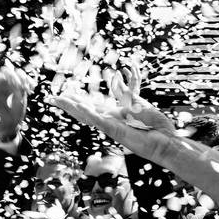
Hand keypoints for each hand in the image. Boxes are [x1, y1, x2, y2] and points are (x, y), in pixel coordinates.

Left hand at [0, 67, 33, 138]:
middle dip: (12, 76)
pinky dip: (28, 81)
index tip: (5, 80)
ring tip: (26, 88)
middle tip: (19, 86)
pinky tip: (30, 88)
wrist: (7, 127)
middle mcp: (1, 87)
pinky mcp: (20, 90)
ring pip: (16, 74)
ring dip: (22, 77)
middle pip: (6, 72)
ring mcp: (11, 88)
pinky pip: (24, 81)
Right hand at [48, 92, 176, 161]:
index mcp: (114, 114)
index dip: (77, 100)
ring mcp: (110, 126)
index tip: (65, 94)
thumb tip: (116, 77)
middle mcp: (108, 121)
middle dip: (67, 104)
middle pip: (83, 111)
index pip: (91, 105)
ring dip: (72, 107)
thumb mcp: (139, 103)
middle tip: (52, 98)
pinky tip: (78, 106)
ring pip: (86, 115)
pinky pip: (99, 120)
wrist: (166, 141)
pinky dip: (88, 113)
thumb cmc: (156, 126)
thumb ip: (126, 92)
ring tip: (58, 100)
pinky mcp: (115, 130)